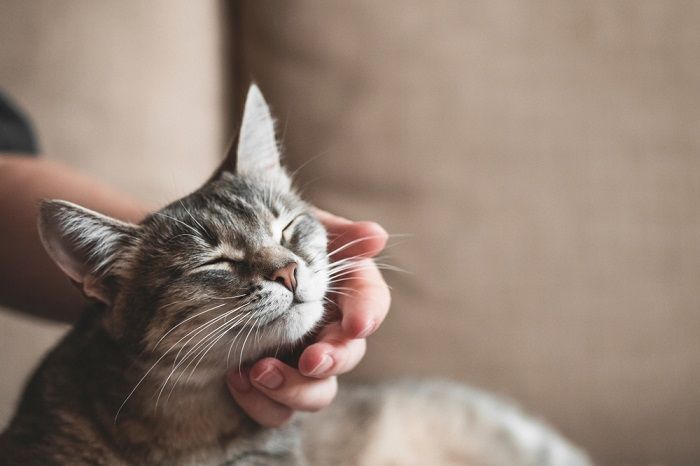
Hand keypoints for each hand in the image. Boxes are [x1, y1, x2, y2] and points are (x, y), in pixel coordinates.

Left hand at [226, 209, 389, 426]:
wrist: (216, 269)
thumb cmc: (265, 245)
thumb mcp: (293, 229)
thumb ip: (331, 232)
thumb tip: (376, 236)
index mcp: (339, 293)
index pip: (369, 302)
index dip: (369, 312)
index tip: (356, 323)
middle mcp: (328, 332)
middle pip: (350, 354)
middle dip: (334, 359)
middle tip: (311, 360)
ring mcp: (302, 365)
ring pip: (319, 393)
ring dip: (294, 388)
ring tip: (257, 371)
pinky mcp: (275, 391)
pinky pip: (280, 413)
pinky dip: (261, 403)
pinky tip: (235, 378)